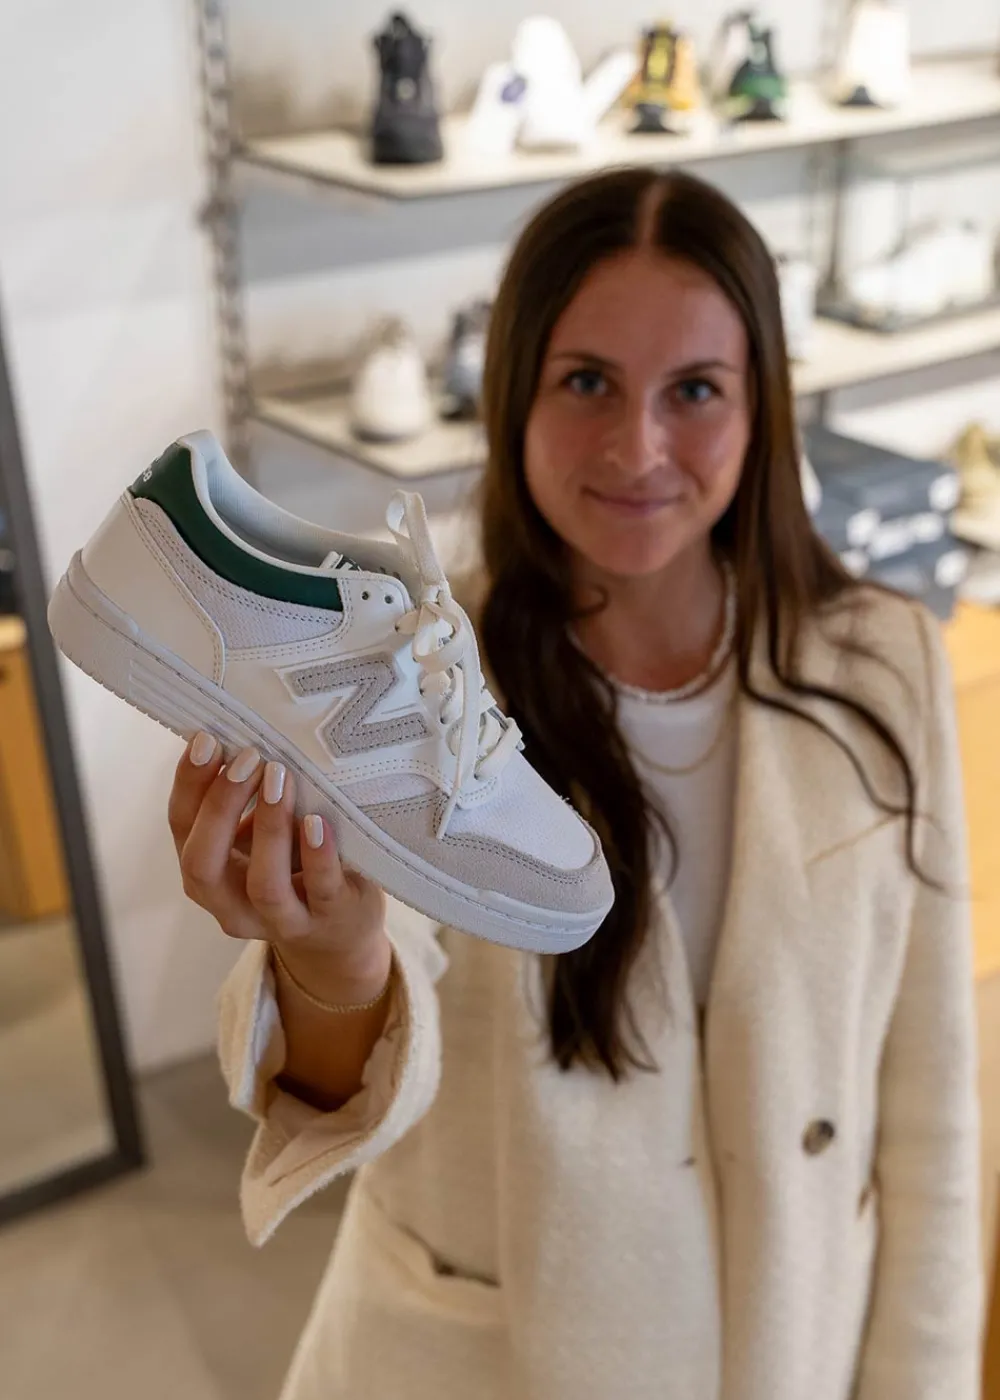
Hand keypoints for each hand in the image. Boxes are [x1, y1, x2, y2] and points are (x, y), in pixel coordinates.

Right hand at [167, 732, 388, 988]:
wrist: (340, 931)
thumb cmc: (294, 866)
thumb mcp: (260, 834)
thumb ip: (245, 799)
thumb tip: (240, 734)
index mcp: (208, 873)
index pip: (181, 827)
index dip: (189, 784)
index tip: (207, 740)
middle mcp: (232, 905)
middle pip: (203, 864)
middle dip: (219, 807)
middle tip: (247, 757)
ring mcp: (282, 920)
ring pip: (263, 885)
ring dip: (268, 828)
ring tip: (280, 779)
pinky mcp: (330, 918)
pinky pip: (321, 890)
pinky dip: (318, 855)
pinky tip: (318, 821)